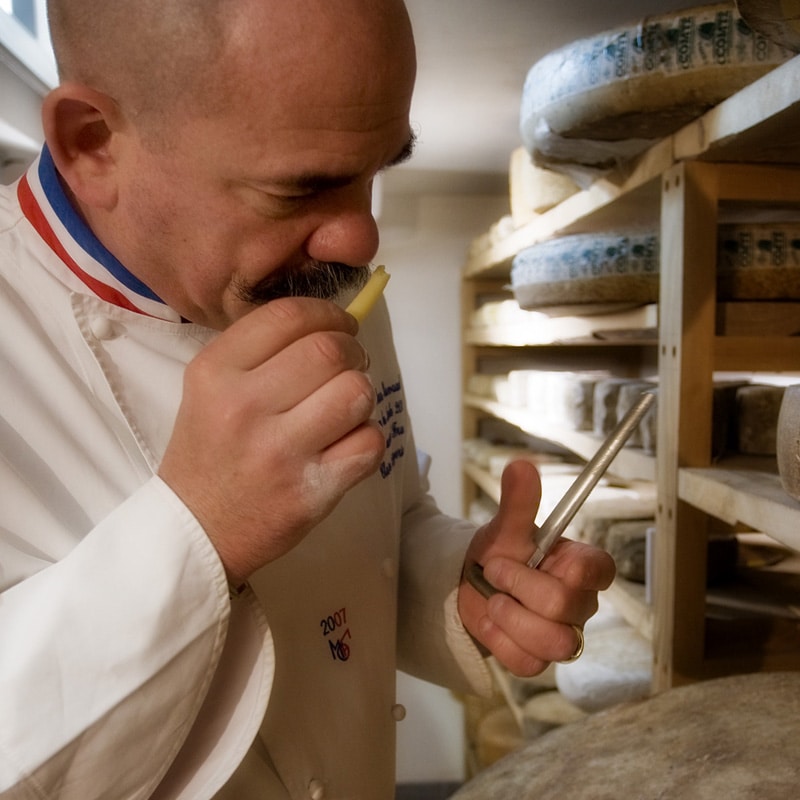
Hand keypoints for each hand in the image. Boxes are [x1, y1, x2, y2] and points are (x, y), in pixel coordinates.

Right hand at [158, 297, 383, 583]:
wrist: (196, 529)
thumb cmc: (210, 452)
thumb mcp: (210, 389)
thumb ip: (261, 352)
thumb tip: (331, 324)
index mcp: (216, 372)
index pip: (288, 316)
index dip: (329, 313)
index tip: (340, 326)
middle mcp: (245, 406)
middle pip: (329, 350)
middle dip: (353, 351)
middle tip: (350, 365)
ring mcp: (279, 452)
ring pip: (356, 393)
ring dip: (361, 395)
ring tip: (345, 407)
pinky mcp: (311, 491)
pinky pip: (369, 443)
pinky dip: (367, 439)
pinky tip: (345, 445)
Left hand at [458, 460, 615, 676]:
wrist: (470, 585)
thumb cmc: (499, 553)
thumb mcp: (505, 527)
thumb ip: (517, 502)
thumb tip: (521, 465)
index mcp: (579, 565)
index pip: (602, 571)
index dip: (576, 570)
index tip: (542, 556)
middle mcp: (578, 602)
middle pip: (565, 606)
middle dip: (519, 586)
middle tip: (495, 571)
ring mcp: (561, 635)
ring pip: (553, 642)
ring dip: (510, 618)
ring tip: (492, 599)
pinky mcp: (538, 660)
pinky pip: (528, 664)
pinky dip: (498, 640)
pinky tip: (487, 621)